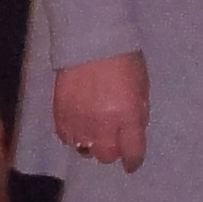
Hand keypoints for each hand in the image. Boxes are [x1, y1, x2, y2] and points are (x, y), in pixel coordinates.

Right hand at [53, 52, 148, 169]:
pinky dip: (74, 136)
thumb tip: (133, 130)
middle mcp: (103, 124)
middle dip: (112, 150)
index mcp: (128, 116)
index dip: (133, 160)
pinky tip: (78, 126)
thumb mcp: (142, 86)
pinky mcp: (61, 115)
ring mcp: (79, 121)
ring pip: (85, 150)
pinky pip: (67, 138)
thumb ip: (138, 112)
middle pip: (107, 155)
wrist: (90, 39)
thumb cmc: (123, 58)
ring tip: (93, 132)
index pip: (132, 152)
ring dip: (92, 143)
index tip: (132, 162)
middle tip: (112, 139)